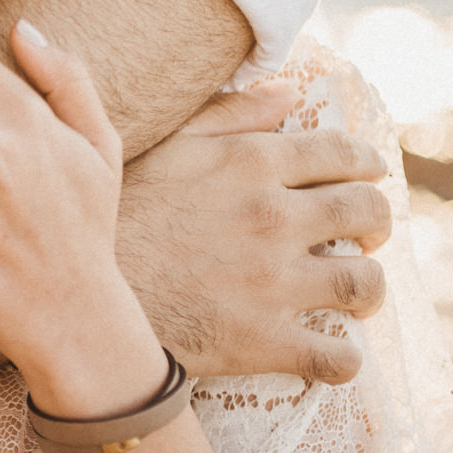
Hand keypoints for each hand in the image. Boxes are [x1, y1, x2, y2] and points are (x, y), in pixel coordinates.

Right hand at [117, 81, 390, 382]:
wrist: (76, 288)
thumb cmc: (116, 211)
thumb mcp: (166, 143)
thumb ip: (232, 113)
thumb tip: (290, 92)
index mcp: (253, 162)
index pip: (343, 154)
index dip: (367, 164)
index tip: (369, 175)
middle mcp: (274, 217)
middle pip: (368, 213)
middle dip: (377, 223)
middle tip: (365, 236)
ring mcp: (274, 281)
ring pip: (365, 283)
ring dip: (370, 288)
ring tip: (356, 294)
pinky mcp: (264, 339)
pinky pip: (336, 357)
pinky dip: (345, 359)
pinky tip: (335, 356)